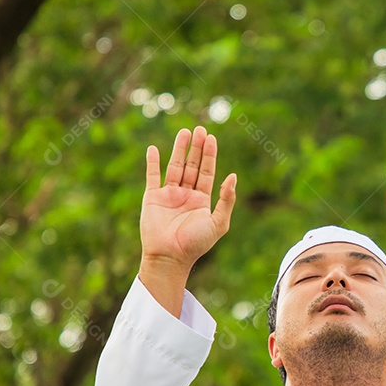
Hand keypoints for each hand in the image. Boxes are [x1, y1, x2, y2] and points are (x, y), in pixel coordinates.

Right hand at [141, 126, 236, 271]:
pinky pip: (152, 176)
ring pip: (175, 166)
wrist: (170, 257)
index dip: (209, 155)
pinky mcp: (152, 198)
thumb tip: (233, 176)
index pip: (207, 172)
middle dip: (196, 147)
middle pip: (192, 165)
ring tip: (184, 132)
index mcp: (201, 200)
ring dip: (179, 149)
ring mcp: (169, 195)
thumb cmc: (196, 244)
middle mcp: (186, 195)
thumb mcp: (218, 223)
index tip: (211, 138)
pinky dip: (152, 162)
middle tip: (200, 129)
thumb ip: (227, 200)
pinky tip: (153, 149)